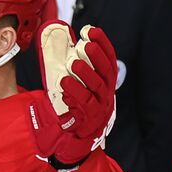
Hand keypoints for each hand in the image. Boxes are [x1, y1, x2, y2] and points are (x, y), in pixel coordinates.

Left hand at [30, 22, 117, 165]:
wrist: (78, 140)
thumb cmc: (78, 109)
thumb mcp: (80, 87)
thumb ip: (74, 68)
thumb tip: (61, 41)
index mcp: (106, 84)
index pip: (109, 60)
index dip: (103, 45)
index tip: (93, 31)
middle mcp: (107, 94)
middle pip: (106, 72)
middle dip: (97, 56)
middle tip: (86, 44)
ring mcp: (100, 107)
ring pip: (97, 88)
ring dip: (85, 73)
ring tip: (73, 63)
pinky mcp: (89, 119)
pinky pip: (84, 105)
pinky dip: (75, 93)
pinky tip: (65, 83)